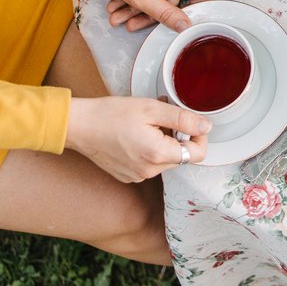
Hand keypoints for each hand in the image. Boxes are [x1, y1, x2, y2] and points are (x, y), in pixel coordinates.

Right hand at [65, 96, 211, 181]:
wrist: (79, 126)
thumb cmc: (112, 114)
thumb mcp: (152, 109)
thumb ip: (183, 119)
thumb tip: (206, 126)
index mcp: (158, 155)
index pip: (198, 154)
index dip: (198, 136)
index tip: (188, 121)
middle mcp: (150, 171)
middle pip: (181, 156)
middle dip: (178, 136)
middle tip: (162, 117)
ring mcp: (138, 176)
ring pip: (165, 160)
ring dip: (163, 142)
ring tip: (146, 124)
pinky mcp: (128, 176)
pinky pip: (149, 164)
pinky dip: (149, 150)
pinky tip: (135, 135)